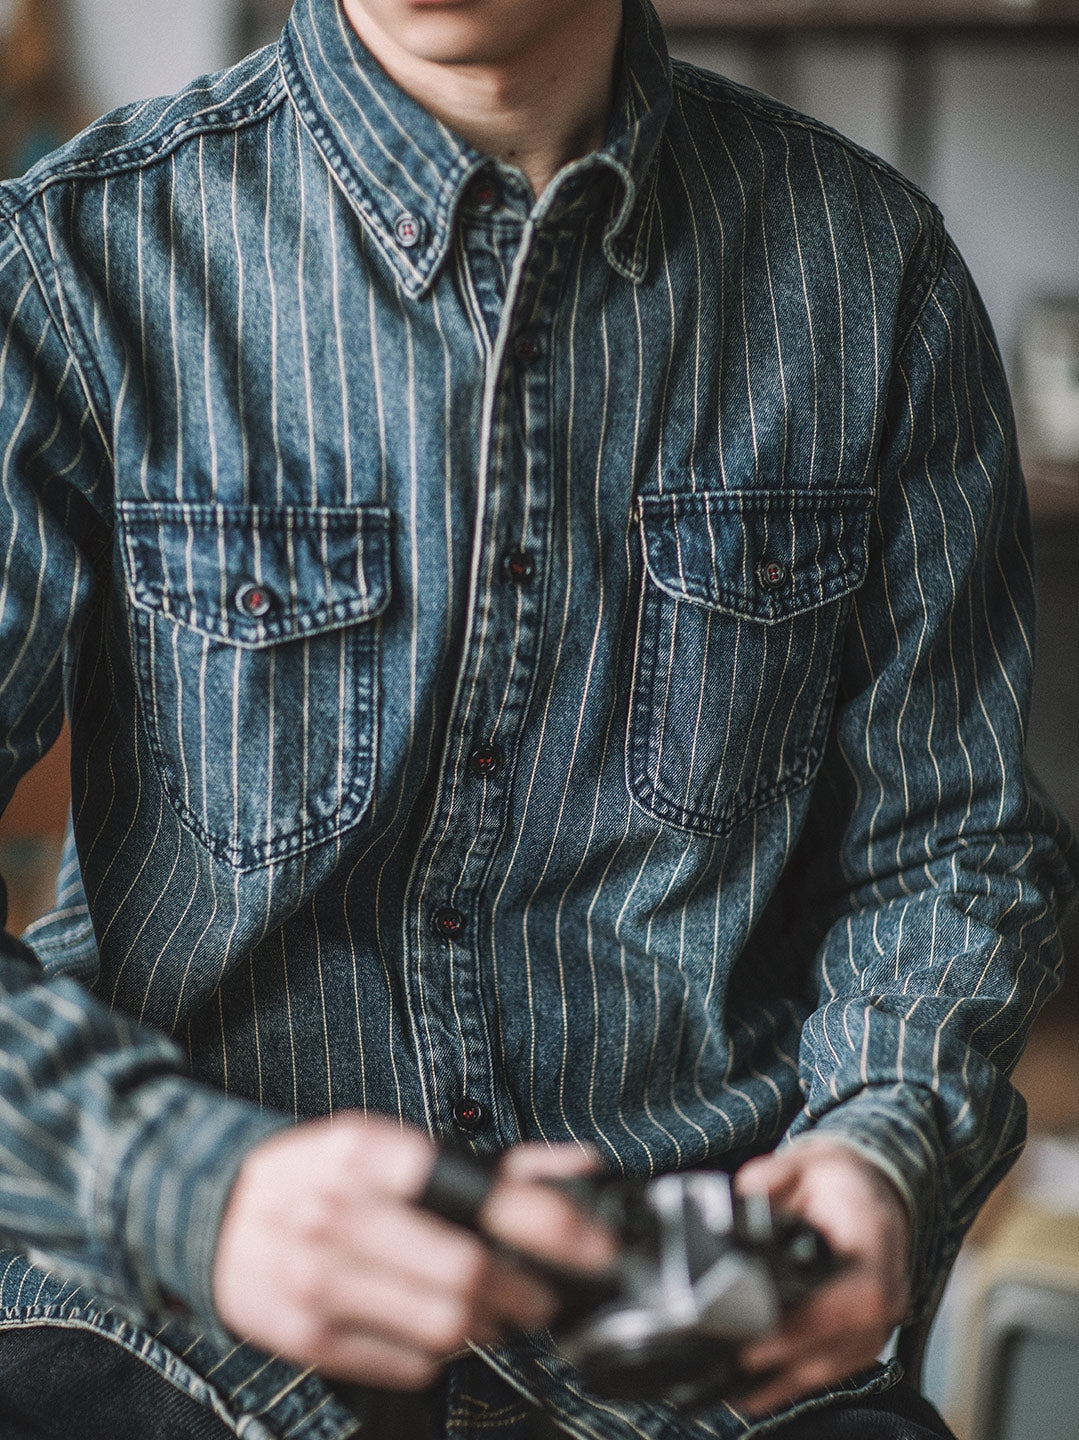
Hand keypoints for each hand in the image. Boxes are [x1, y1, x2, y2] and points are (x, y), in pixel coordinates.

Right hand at [212, 1115, 613, 1388]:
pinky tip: (439, 1330)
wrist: (205, 1212)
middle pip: (466, 1272)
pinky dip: (439, 1353)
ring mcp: (316, 1279)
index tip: (596, 1248)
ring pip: (442, 1326)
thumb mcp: (389, 1146)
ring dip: (489, 1328)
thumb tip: (583, 1169)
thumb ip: (486, 1163)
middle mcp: (339, 1212)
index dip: (551, 1226)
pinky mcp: (303, 1335)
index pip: (480, 1192)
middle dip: (527, 1293)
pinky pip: (405, 1363)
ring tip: (498, 1315)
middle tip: (547, 1297)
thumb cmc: (318, 1175)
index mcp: (367, 1152)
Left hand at [733, 1138, 912, 1414]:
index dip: (816, 1322)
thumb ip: (771, 1178)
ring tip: (744, 1391)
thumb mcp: (805, 1162)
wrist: (871, 1187)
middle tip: (742, 1365)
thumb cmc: (837, 1179)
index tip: (769, 1336)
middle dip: (796, 1358)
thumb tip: (737, 1199)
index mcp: (875, 1237)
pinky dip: (805, 1377)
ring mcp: (886, 1311)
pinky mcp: (871, 1328)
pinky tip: (767, 1389)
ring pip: (846, 1359)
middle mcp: (890, 1282)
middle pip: (852, 1338)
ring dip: (796, 1380)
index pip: (860, 1293)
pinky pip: (843, 1362)